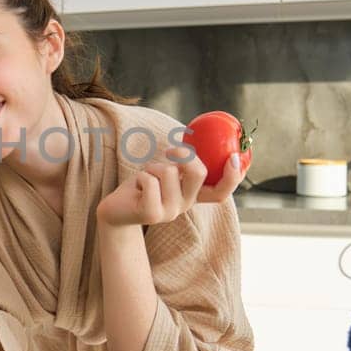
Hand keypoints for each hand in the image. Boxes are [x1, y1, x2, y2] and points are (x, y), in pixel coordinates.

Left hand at [97, 147, 240, 226]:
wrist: (114, 211)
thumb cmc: (141, 186)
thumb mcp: (164, 172)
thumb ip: (181, 164)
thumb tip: (195, 137)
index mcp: (192, 196)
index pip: (220, 192)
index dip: (233, 176)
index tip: (235, 156)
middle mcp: (185, 206)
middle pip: (199, 173)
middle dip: (184, 155)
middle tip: (169, 152)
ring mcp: (170, 212)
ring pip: (169, 172)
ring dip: (152, 166)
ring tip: (144, 177)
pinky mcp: (152, 213)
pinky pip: (150, 180)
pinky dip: (140, 175)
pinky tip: (135, 188)